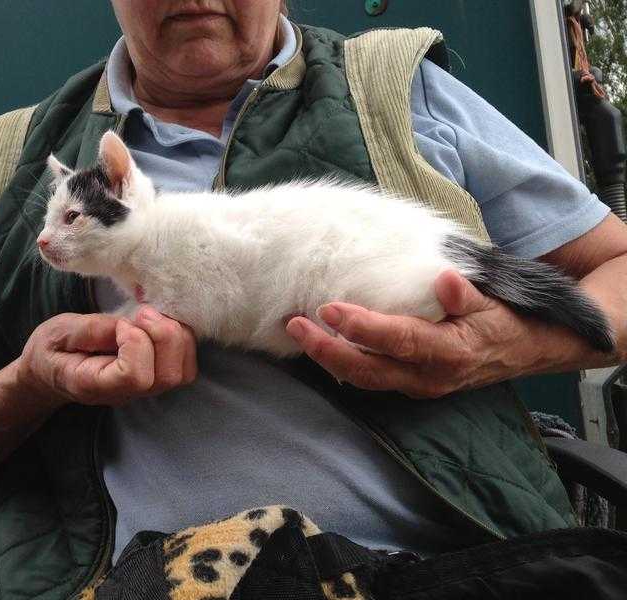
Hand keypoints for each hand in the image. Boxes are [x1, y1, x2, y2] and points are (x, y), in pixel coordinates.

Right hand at [17, 307, 196, 406]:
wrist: (53, 370)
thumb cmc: (54, 350)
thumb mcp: (57, 333)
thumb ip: (89, 330)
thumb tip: (128, 325)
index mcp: (95, 385)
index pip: (134, 376)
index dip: (136, 342)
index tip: (121, 324)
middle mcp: (126, 393)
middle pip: (168, 376)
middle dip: (164, 335)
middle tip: (142, 313)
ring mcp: (145, 390)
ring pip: (183, 372)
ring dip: (176, 336)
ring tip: (151, 317)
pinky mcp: (157, 377)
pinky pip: (186, 365)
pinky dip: (182, 340)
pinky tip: (159, 324)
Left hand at [285, 271, 542, 398]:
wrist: (529, 353)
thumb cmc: (507, 322)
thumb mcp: (495, 303)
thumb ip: (467, 294)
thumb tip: (444, 279)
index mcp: (449, 352)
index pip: (397, 340)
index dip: (362, 327)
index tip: (329, 310)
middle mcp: (428, 377)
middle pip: (368, 370)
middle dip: (326, 351)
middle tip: (293, 325)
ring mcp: (418, 386)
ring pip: (365, 379)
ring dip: (329, 359)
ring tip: (298, 333)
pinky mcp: (412, 385)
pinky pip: (372, 378)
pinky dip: (344, 364)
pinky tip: (323, 344)